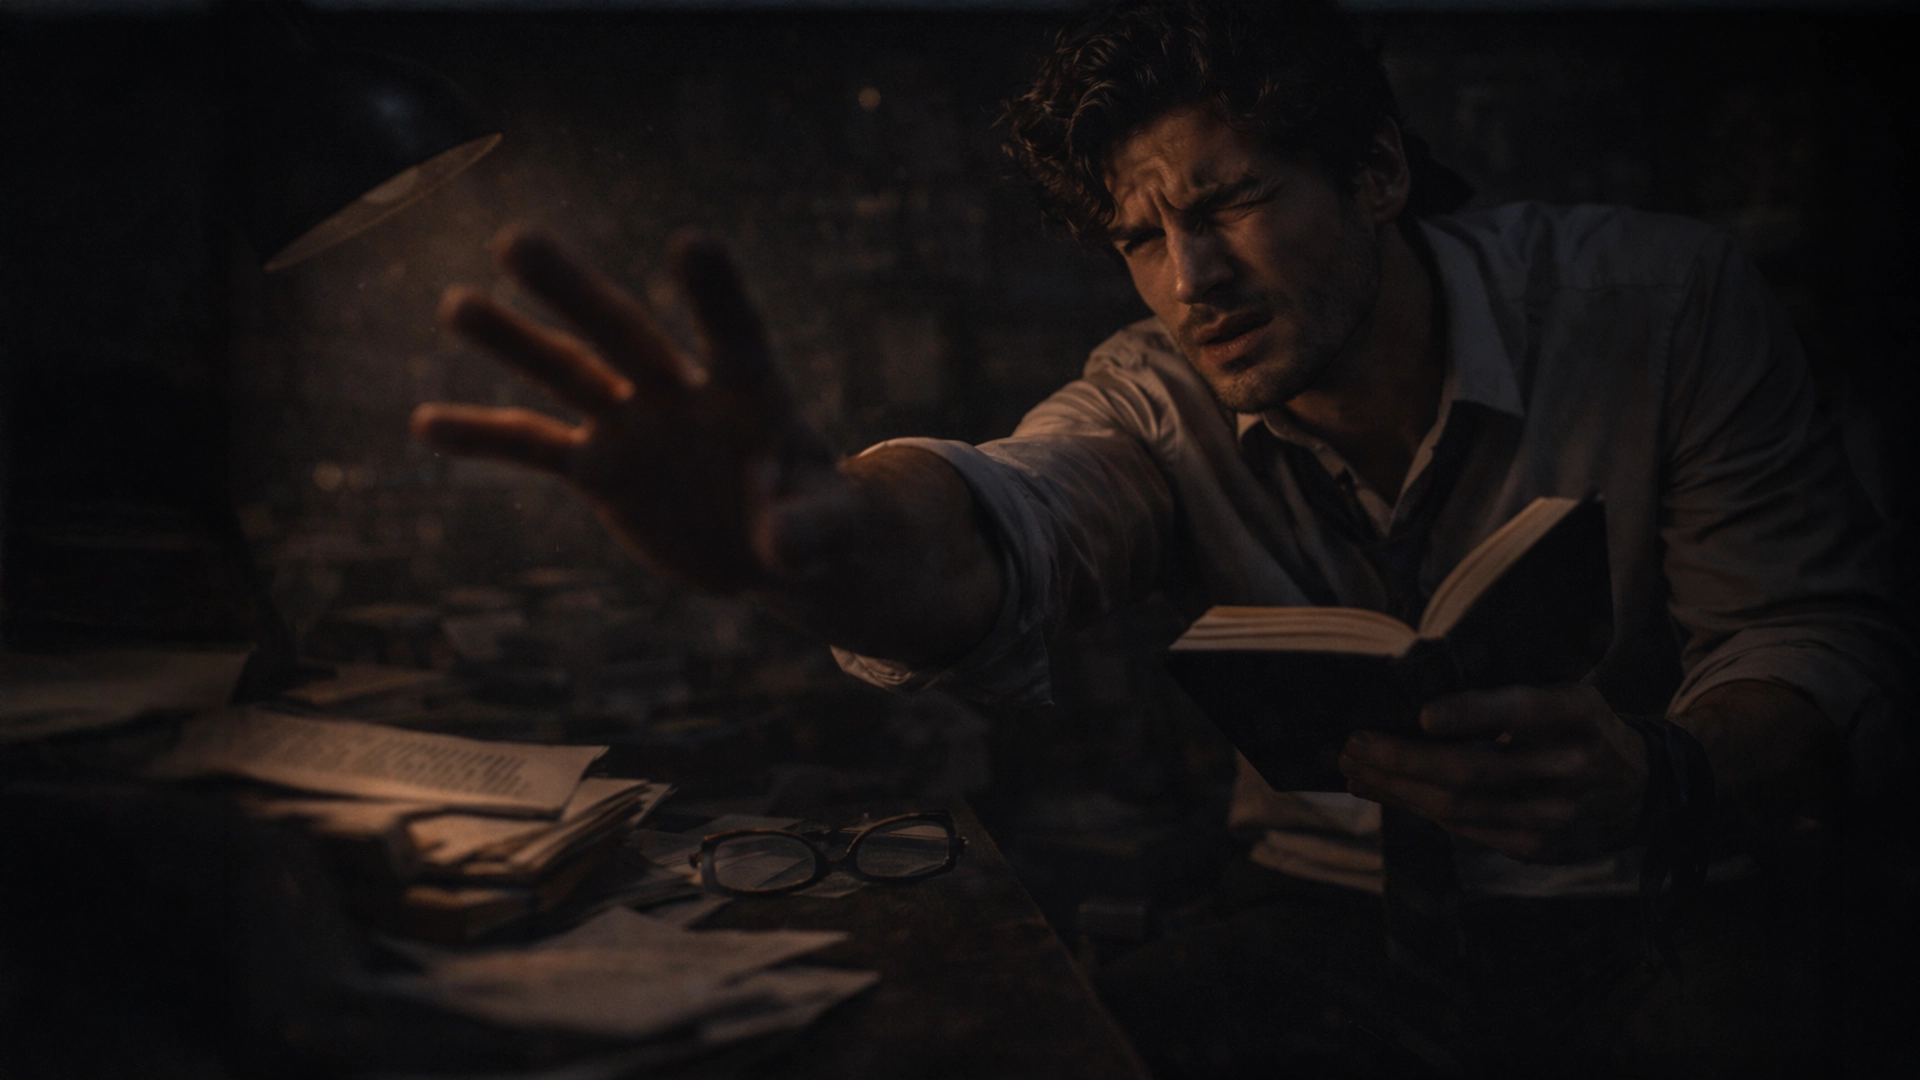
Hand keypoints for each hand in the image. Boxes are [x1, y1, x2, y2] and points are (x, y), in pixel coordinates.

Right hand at [412, 228, 859, 593]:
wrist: (769, 546)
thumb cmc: (814, 522)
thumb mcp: (825, 531)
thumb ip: (807, 527)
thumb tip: (785, 545)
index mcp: (749, 391)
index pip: (734, 333)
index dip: (715, 292)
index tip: (691, 241)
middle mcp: (680, 392)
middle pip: (625, 333)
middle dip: (574, 291)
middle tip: (516, 240)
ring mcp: (633, 424)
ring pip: (568, 373)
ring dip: (513, 341)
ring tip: (456, 304)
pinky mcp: (600, 469)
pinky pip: (534, 448)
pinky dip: (483, 437)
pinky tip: (425, 423)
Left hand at [1338, 684, 1647, 862]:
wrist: (1643, 791)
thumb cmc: (1581, 728)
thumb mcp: (1564, 696)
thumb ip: (1508, 700)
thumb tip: (1419, 705)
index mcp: (1576, 717)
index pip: (1522, 714)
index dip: (1472, 715)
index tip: (1424, 716)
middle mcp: (1568, 770)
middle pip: (1473, 771)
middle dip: (1403, 760)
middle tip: (1353, 744)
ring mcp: (1553, 818)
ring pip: (1458, 808)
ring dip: (1396, 789)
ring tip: (1352, 769)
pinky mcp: (1536, 848)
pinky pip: (1464, 830)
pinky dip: (1418, 809)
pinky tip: (1386, 792)